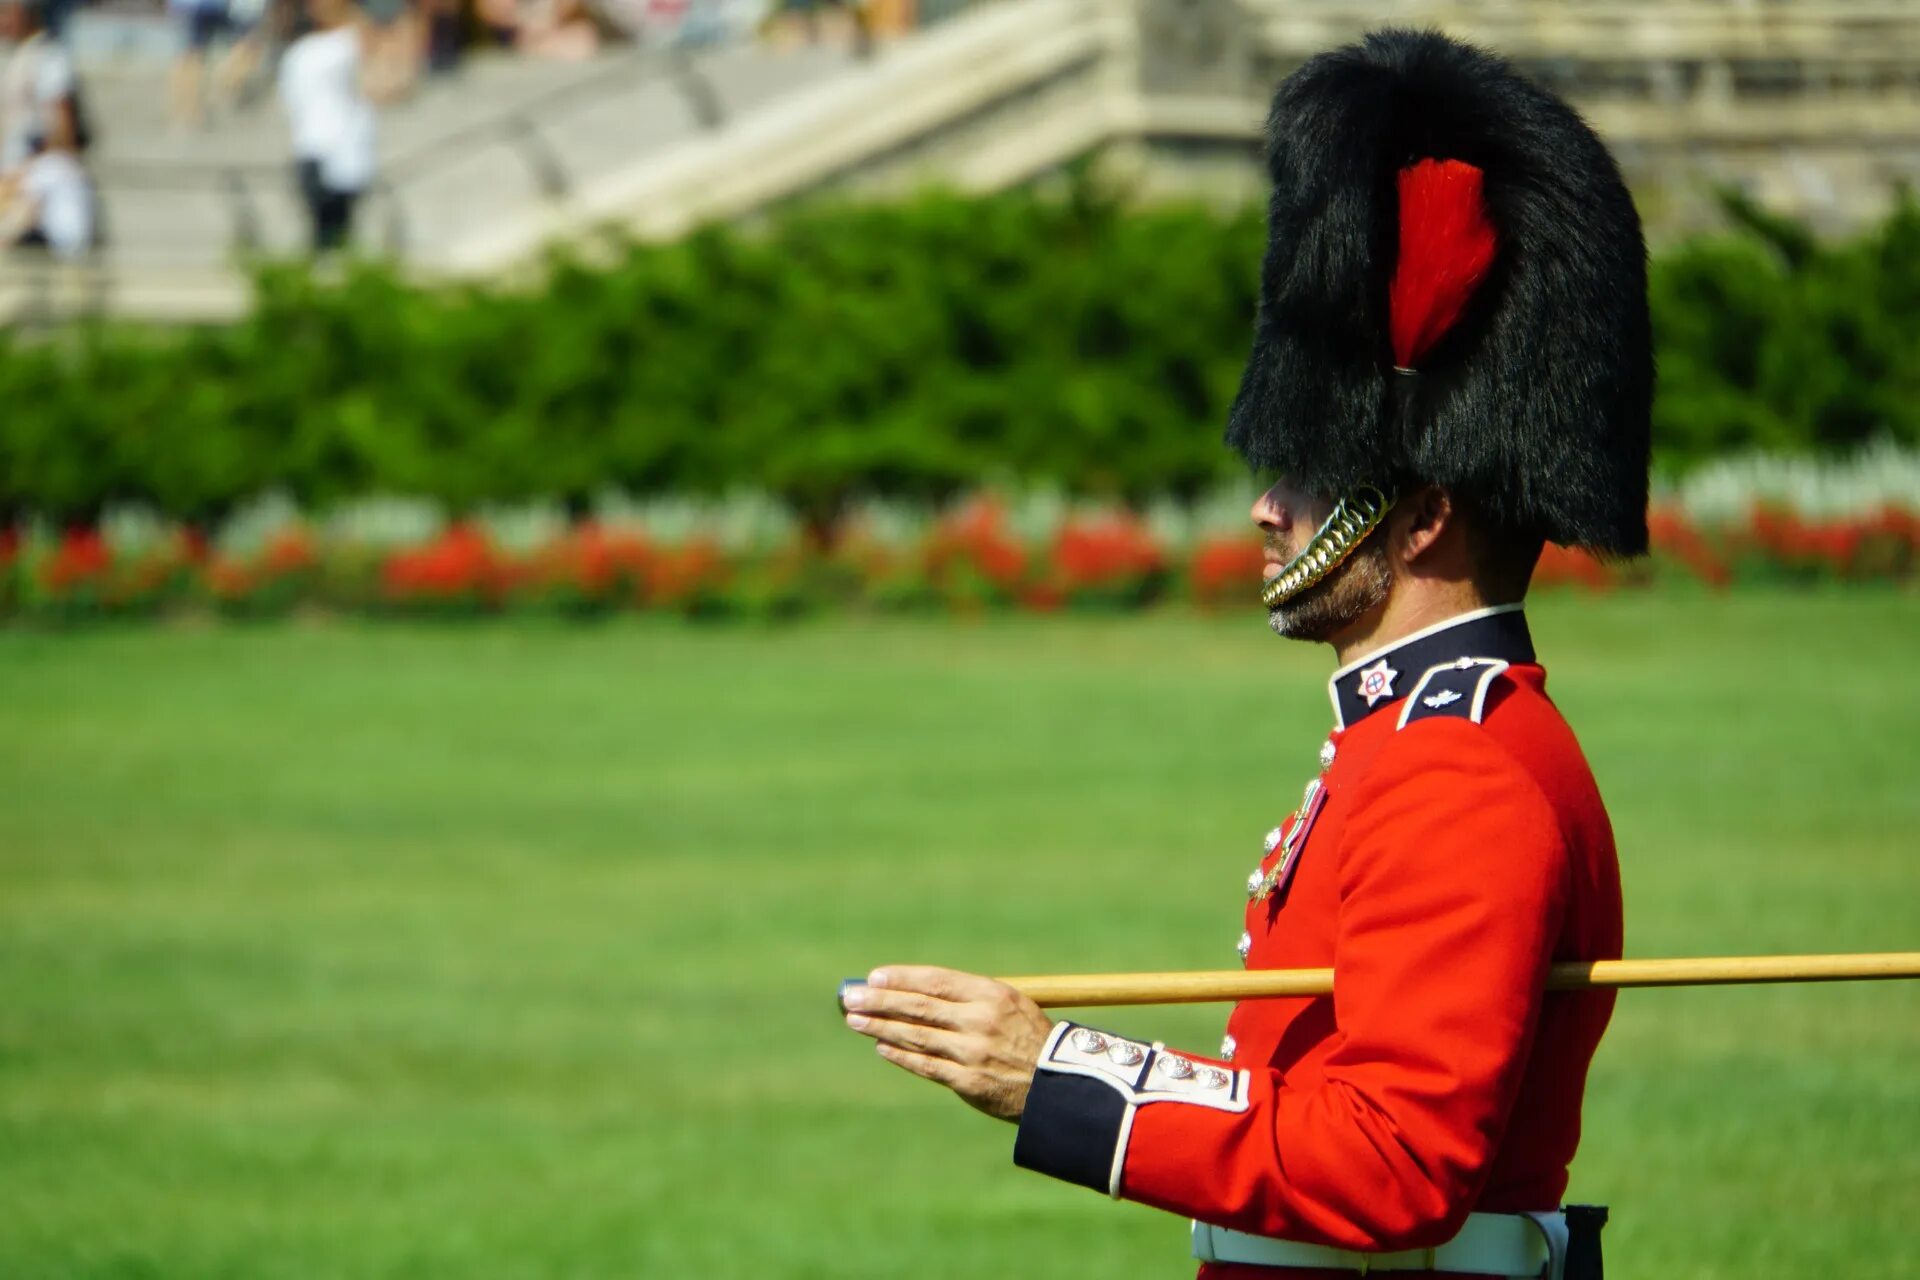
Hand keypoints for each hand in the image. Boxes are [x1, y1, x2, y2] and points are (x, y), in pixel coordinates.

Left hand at [842, 965, 1053, 1121]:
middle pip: (920, 1006)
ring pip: (917, 1035)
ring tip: (855, 1020)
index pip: (937, 980)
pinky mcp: (968, 1081)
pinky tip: (881, 1046)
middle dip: (881, 1000)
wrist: (1059, 1084)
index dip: (902, 978)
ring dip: (881, 1026)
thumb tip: (915, 994)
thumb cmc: (1029, 1038)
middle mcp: (981, 1020)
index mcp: (992, 994)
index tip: (873, 976)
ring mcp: (973, 1052)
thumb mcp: (1009, 1006)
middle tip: (850, 997)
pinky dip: (901, 1055)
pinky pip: (926, 1066)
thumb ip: (968, 999)